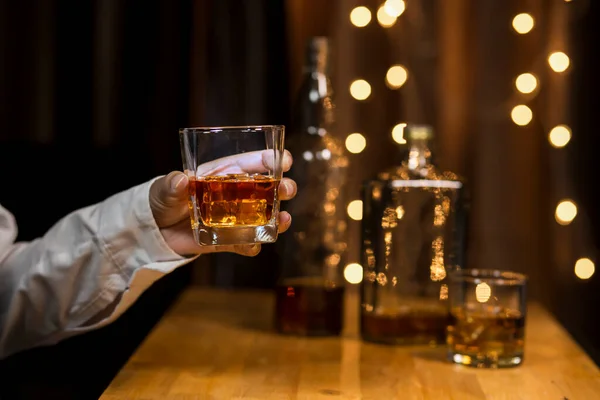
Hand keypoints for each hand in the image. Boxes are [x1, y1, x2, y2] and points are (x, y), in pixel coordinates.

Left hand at [149, 150, 295, 256]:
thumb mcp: (163, 189)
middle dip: (282, 187)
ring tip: (284, 220)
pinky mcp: (228, 239)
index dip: (270, 160)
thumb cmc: (161, 201)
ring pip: (264, 216)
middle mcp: (234, 194)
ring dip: (278, 217)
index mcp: (222, 173)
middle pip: (266, 188)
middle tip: (287, 190)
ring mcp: (234, 217)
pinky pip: (246, 243)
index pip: (251, 162)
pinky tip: (257, 245)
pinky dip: (253, 245)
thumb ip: (170, 185)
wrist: (154, 231)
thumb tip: (179, 180)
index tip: (284, 161)